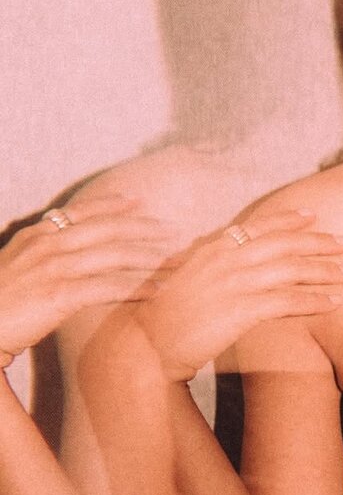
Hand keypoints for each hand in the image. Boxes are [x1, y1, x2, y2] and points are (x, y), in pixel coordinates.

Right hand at [0, 195, 177, 366]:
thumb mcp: (15, 268)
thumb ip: (41, 256)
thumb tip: (67, 254)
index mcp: (36, 236)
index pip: (81, 212)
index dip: (113, 205)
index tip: (139, 201)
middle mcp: (47, 245)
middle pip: (107, 229)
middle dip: (144, 228)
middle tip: (172, 231)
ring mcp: (54, 267)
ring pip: (114, 255)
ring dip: (151, 258)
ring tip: (176, 262)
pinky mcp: (59, 293)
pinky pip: (108, 287)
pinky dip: (137, 287)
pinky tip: (156, 291)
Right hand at [134, 209, 342, 380]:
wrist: (146, 344)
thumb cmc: (164, 317)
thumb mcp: (188, 280)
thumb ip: (212, 266)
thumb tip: (233, 262)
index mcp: (213, 248)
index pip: (258, 226)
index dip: (288, 219)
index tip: (313, 216)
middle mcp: (226, 259)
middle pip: (283, 243)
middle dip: (319, 242)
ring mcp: (234, 282)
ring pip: (291, 269)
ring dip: (324, 270)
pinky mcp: (241, 309)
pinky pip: (287, 301)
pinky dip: (313, 301)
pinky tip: (332, 303)